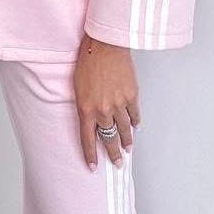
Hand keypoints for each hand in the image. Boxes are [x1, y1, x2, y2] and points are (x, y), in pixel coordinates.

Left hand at [73, 33, 140, 168]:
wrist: (104, 46)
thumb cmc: (87, 62)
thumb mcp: (77, 87)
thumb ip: (85, 105)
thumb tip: (92, 118)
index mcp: (86, 109)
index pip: (87, 139)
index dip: (90, 155)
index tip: (93, 167)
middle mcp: (103, 110)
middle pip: (109, 138)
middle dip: (113, 153)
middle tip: (118, 164)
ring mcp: (118, 104)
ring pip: (124, 129)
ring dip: (126, 140)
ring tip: (128, 149)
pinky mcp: (131, 96)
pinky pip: (134, 114)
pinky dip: (135, 122)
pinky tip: (135, 127)